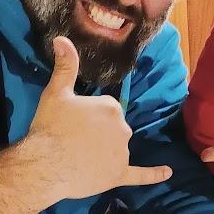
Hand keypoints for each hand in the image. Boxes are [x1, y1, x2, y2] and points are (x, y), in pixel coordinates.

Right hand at [26, 36, 171, 201]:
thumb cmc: (50, 127)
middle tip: (74, 139)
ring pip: (119, 148)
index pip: (107, 108)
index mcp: (112, 106)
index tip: (74, 122)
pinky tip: (167, 173)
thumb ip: (65, 66)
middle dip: (98, 133)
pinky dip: (154, 174)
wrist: (45, 165)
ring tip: (81, 157)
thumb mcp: (55, 92)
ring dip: (107, 151)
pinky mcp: (119, 174)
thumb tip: (62, 39)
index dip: (89, 116)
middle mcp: (123, 127)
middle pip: (114, 128)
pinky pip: (141, 174)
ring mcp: (123, 152)